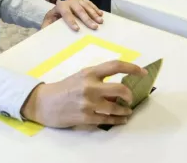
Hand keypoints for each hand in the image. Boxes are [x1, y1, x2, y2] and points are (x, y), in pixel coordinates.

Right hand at [20, 60, 145, 127]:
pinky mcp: (86, 117)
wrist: (44, 102)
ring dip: (125, 110)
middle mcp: (90, 86)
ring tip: (127, 111)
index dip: (132, 68)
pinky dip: (117, 120)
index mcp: (89, 73)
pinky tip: (121, 119)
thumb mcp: (80, 77)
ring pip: (116, 107)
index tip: (142, 72)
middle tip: (130, 97)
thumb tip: (118, 88)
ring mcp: (88, 103)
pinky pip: (107, 120)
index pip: (115, 66)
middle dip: (129, 95)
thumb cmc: (64, 88)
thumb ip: (98, 80)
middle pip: (120, 89)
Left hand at [41, 0, 103, 30]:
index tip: (77, 29)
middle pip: (78, 9)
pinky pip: (90, 4)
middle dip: (86, 18)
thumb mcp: (48, 23)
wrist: (57, 11)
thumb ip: (46, 27)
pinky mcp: (82, 0)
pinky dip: (95, 9)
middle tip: (94, 27)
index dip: (71, 20)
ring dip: (94, 14)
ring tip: (100, 22)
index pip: (65, 12)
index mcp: (59, 6)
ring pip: (86, 5)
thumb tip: (46, 33)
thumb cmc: (53, 20)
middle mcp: (68, 1)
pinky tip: (101, 15)